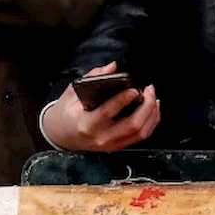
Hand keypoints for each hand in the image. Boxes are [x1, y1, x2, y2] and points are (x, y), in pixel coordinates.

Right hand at [42, 62, 160, 151]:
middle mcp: (101, 137)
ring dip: (152, 115)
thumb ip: (93, 78)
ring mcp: (111, 145)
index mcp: (87, 123)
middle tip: (149, 90)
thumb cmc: (67, 113)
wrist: (61, 136)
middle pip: (132, 125)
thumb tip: (112, 67)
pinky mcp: (117, 147)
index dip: (123, 100)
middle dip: (146, 106)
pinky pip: (140, 137)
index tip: (135, 89)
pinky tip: (152, 110)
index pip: (108, 112)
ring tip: (154, 98)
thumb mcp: (72, 93)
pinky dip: (150, 123)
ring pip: (140, 133)